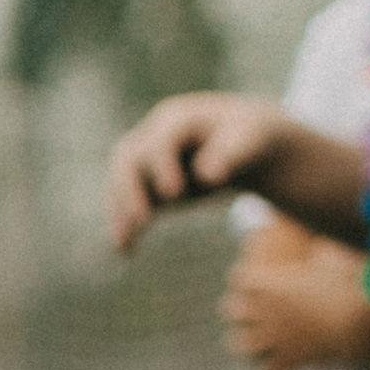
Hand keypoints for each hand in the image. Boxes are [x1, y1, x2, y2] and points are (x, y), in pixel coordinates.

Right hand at [106, 94, 292, 251]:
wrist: (242, 141)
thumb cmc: (248, 136)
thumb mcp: (249, 140)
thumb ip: (230, 154)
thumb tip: (207, 175)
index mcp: (178, 119)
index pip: (161, 140)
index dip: (162, 165)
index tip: (173, 193)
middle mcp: (153, 136)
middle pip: (128, 159)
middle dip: (130, 189)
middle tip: (141, 220)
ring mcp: (146, 160)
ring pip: (121, 183)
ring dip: (119, 212)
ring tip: (124, 244)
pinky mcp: (146, 184)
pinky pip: (127, 204)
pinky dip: (124, 225)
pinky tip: (126, 251)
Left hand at [221, 234, 369, 369]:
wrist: (360, 320)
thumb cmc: (348, 281)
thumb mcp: (332, 254)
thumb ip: (320, 249)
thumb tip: (322, 242)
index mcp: (267, 283)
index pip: (239, 279)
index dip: (245, 277)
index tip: (251, 275)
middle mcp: (262, 312)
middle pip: (232, 310)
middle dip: (239, 308)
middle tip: (248, 307)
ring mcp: (273, 338)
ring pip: (241, 344)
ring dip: (247, 340)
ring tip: (254, 340)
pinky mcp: (289, 360)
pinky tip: (281, 366)